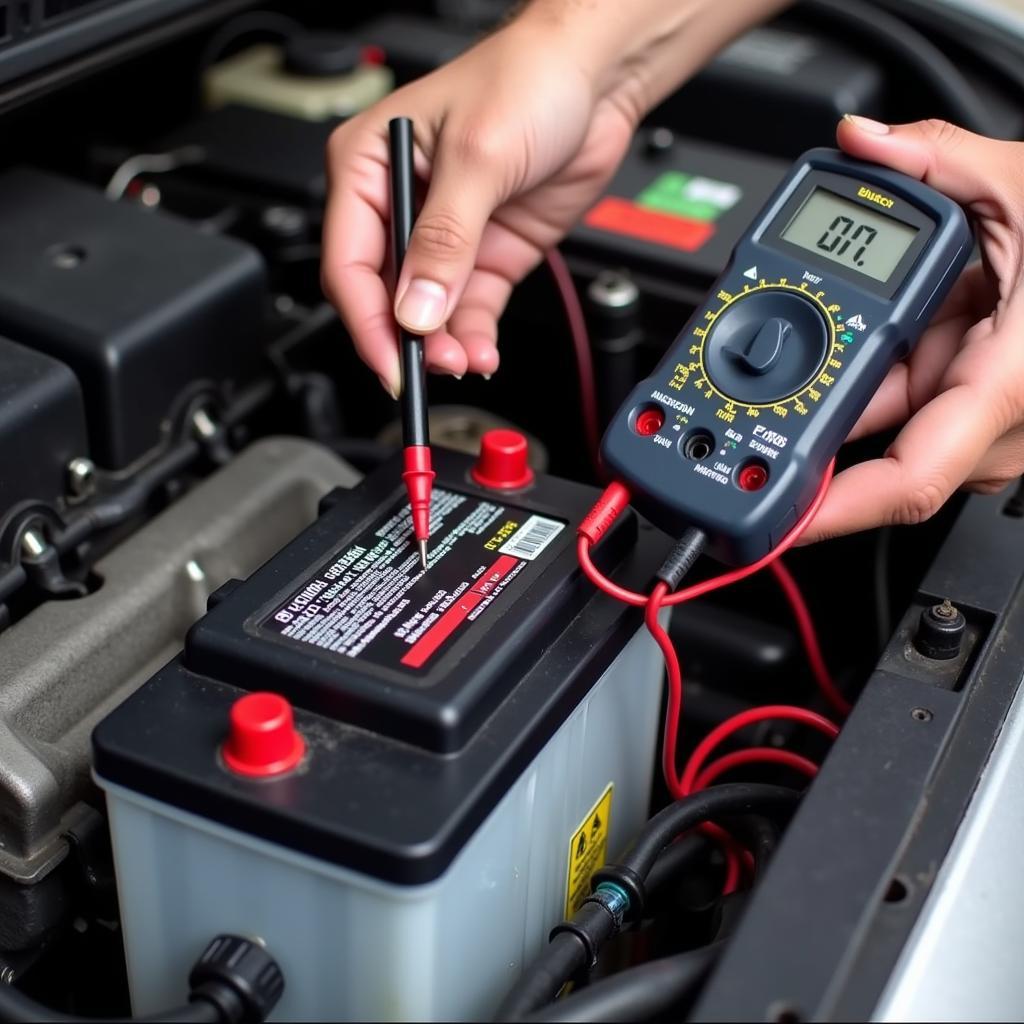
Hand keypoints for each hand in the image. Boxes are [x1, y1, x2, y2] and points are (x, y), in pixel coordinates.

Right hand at [321, 0, 789, 396]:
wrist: (596, 78)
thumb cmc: (527, 78)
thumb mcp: (478, 157)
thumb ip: (445, 239)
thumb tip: (417, 307)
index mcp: (369, 167)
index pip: (348, 260)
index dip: (365, 319)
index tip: (389, 360)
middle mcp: (400, 205)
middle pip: (384, 296)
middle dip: (407, 337)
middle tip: (430, 365)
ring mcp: (444, 237)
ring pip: (427, 313)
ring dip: (443, 345)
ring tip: (464, 360)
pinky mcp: (484, 255)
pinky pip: (469, 310)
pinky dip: (474, 337)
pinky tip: (481, 353)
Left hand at [802, 115, 1023, 541]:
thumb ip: (942, 157)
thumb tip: (866, 142)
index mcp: (1008, 383)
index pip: (909, 478)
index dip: (834, 509)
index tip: (776, 516)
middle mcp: (999, 420)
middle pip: (877, 446)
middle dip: (812, 423)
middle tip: (747, 401)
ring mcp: (987, 417)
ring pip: (890, 422)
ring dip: (844, 387)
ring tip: (793, 344)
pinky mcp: (978, 402)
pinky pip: (909, 402)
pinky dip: (875, 375)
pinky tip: (852, 339)